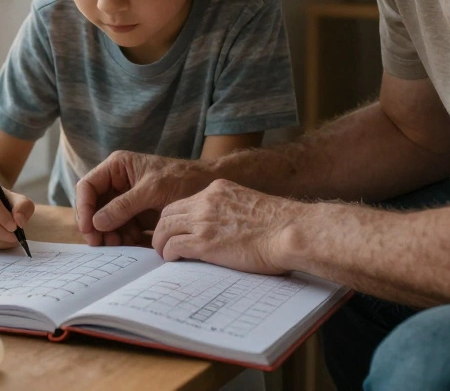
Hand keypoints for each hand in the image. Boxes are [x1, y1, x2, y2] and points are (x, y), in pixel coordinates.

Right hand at [75, 150, 215, 246]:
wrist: (209, 187)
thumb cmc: (183, 178)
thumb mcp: (153, 190)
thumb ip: (124, 205)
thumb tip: (97, 223)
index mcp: (117, 167)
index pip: (88, 186)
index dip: (83, 207)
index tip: (88, 228)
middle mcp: (118, 183)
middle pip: (94, 207)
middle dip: (96, 226)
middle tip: (100, 244)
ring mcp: (127, 201)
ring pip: (106, 222)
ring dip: (108, 235)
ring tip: (118, 245)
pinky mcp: (136, 216)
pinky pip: (121, 229)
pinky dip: (122, 239)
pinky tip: (129, 245)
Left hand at [152, 179, 294, 274]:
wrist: (290, 232)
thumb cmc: (281, 225)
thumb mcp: (251, 206)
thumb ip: (233, 211)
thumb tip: (229, 229)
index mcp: (218, 189)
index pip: (186, 201)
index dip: (177, 217)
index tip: (177, 228)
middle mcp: (206, 201)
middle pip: (168, 212)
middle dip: (163, 228)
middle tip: (163, 241)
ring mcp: (203, 221)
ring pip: (164, 228)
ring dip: (160, 242)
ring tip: (164, 253)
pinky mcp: (203, 243)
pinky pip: (173, 246)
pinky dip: (168, 253)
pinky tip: (171, 260)